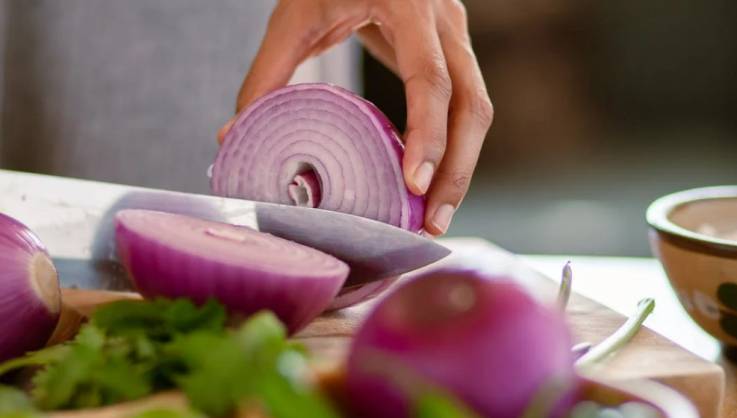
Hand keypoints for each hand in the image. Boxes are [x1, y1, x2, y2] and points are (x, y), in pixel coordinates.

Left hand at [219, 0, 492, 236]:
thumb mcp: (295, 15)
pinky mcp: (454, 52)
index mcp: (410, 5)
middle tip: (432, 222)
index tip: (413, 184)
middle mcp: (446, 20)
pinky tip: (432, 182)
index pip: (431, 79)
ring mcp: (457, 36)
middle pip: (472, 106)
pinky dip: (453, 148)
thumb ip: (267, 74)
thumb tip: (232, 134)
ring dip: (461, 166)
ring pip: (478, 111)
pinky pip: (467, 107)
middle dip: (456, 170)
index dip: (428, 134)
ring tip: (436, 216)